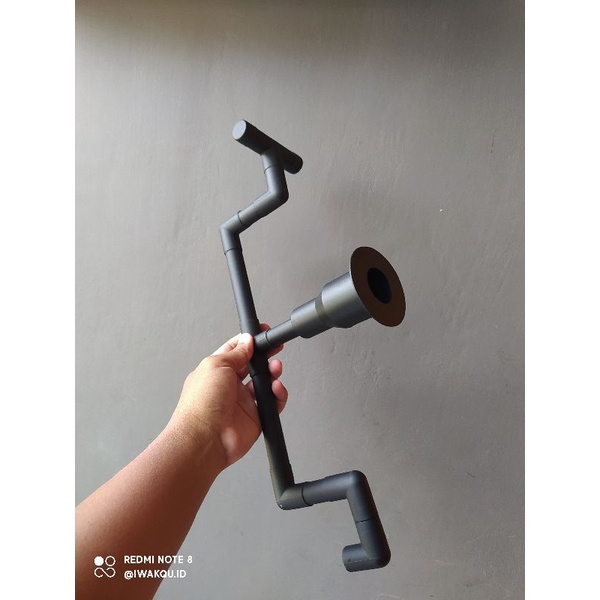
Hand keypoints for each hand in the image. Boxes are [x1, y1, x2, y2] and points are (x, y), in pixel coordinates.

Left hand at [171, 327, 287, 468]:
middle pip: (252, 366)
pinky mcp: (255, 417)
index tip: (260, 333)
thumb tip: (247, 341)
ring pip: (264, 383)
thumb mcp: (216, 365)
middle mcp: (229, 386)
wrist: (205, 439)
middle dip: (264, 356)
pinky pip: (272, 403)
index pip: (235, 350)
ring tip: (276, 368)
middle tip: (275, 349)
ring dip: (272, 374)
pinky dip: (278, 394)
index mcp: (216, 370)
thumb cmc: (201, 405)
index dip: (248, 341)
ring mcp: (242, 402)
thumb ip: (235, 352)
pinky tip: (276, 388)